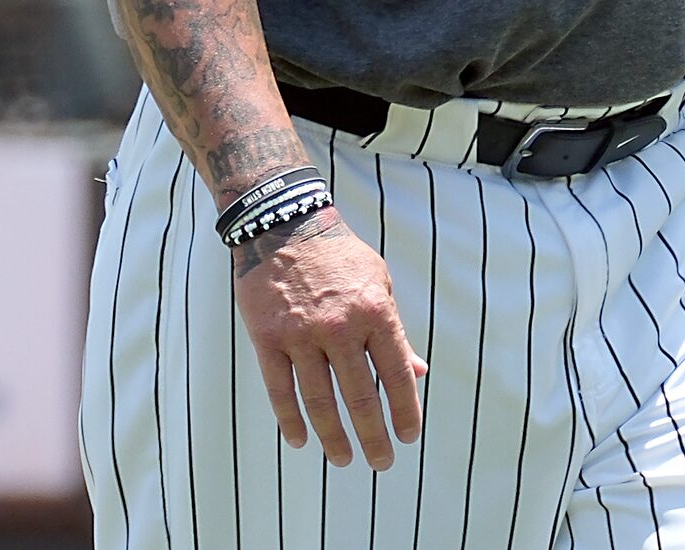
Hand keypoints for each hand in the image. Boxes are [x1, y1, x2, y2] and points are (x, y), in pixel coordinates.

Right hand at [229, 206, 427, 468]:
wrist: (282, 222)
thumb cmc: (338, 254)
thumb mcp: (379, 282)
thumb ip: (395, 331)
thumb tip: (417, 374)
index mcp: (375, 312)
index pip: (396, 375)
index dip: (405, 412)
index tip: (408, 437)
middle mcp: (340, 327)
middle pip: (360, 397)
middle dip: (373, 436)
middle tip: (381, 462)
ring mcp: (300, 333)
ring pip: (319, 400)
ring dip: (334, 436)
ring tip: (344, 459)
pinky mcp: (267, 336)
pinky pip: (280, 388)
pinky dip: (290, 419)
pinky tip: (300, 440)